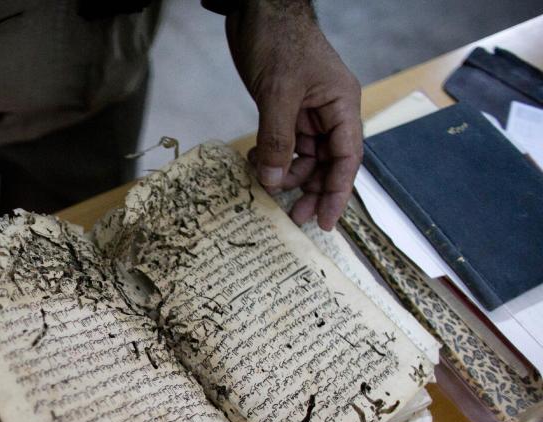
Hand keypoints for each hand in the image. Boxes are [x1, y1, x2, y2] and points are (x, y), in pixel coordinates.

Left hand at [226, 1, 361, 229]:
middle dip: (310, 190)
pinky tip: (255, 160)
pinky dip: (271, 157)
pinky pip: (284, 144)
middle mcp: (330, 112)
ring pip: (304, 157)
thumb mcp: (277, 92)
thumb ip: (277, 139)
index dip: (338, 193)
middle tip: (294, 217)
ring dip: (285, 174)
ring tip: (263, 183)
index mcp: (341, 106)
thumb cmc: (278, 41)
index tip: (327, 221)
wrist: (257, 11)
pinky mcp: (286, 110)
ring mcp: (308, 112)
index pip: (347, 159)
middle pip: (327, 164)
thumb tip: (274, 181)